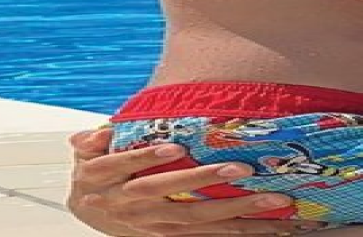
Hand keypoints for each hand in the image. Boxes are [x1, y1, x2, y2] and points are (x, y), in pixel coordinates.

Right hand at [68, 129, 303, 235]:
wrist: (90, 209)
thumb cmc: (99, 170)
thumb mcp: (87, 153)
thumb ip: (92, 142)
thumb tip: (90, 135)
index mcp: (107, 180)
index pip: (127, 167)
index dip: (147, 158)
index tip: (174, 147)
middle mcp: (132, 206)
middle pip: (172, 195)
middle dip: (208, 182)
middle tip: (244, 170)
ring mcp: (155, 225)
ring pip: (198, 221)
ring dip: (238, 213)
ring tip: (275, 201)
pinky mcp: (172, 236)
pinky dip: (240, 232)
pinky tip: (271, 227)